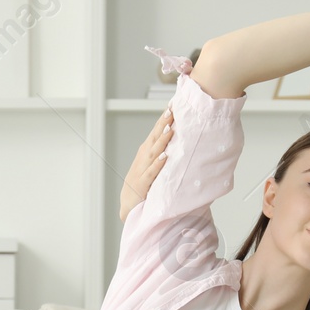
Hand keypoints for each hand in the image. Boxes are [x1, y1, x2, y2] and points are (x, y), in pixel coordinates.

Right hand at [119, 106, 173, 221]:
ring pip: (152, 152)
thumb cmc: (143, 183)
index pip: (156, 132)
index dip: (163, 119)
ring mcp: (141, 170)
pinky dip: (157, 164)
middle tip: (171, 110)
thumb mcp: (152, 164)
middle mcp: (143, 158)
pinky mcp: (142, 184)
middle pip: (154, 138)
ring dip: (161, 141)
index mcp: (147, 152)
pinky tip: (164, 157)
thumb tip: (180, 139)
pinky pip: (151, 173)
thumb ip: (163, 152)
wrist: (129, 205)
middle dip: (162, 124)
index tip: (173, 105)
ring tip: (169, 129)